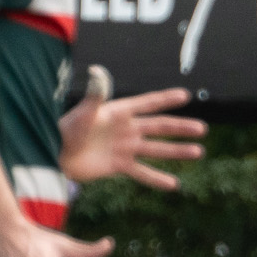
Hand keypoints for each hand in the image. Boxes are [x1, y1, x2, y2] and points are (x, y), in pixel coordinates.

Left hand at [58, 67, 206, 187]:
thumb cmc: (66, 129)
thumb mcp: (83, 112)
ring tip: (198, 152)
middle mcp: (127, 129)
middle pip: (159, 127)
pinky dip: (157, 179)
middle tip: (202, 129)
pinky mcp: (119, 165)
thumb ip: (94, 95)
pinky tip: (173, 185)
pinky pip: (142, 173)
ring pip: (157, 149)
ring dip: (177, 151)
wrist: (55, 154)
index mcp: (119, 112)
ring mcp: (125, 148)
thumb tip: (98, 72)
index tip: (185, 96)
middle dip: (181, 128)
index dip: (166, 99)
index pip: (148, 103)